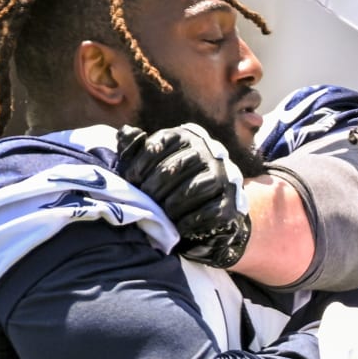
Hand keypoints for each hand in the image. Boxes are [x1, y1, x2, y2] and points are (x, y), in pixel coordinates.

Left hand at [114, 124, 250, 267]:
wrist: (212, 203)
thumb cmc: (175, 180)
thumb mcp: (155, 161)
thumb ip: (136, 148)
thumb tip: (125, 132)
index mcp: (188, 137)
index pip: (160, 145)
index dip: (142, 164)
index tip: (131, 180)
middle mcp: (209, 151)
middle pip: (176, 167)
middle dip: (155, 186)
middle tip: (144, 200)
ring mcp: (224, 175)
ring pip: (194, 188)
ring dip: (173, 203)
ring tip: (161, 213)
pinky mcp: (232, 200)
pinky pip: (210, 211)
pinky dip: (192, 220)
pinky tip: (178, 226)